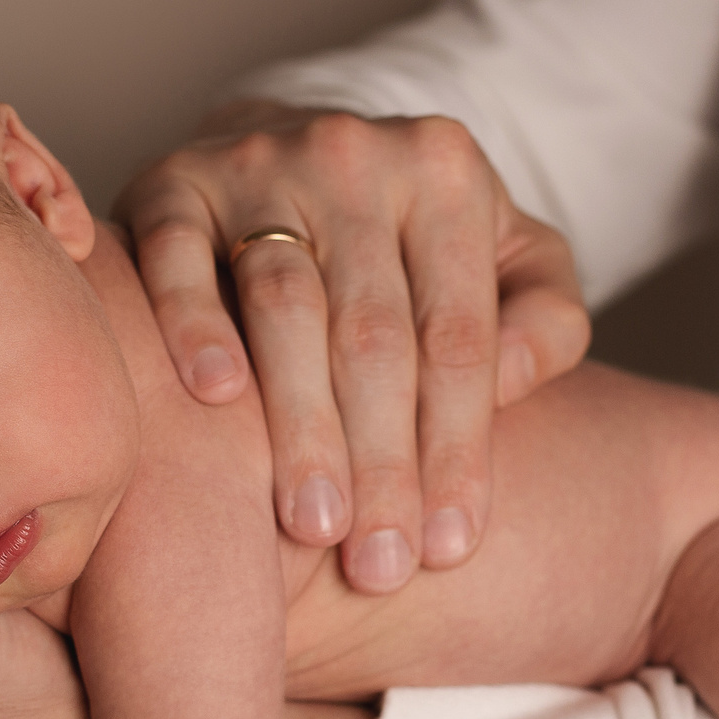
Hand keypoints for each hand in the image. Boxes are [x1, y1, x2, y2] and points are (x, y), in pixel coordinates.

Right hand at [116, 102, 589, 593]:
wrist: (289, 150)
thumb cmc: (411, 239)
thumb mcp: (510, 258)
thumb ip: (546, 319)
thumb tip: (515, 381)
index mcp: (447, 171)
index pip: (457, 334)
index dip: (458, 448)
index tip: (449, 547)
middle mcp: (354, 154)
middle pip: (374, 332)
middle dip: (381, 462)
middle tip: (379, 567)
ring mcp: (257, 161)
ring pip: (284, 305)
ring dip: (300, 424)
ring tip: (313, 525)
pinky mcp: (172, 180)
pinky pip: (178, 259)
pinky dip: (194, 327)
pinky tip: (215, 398)